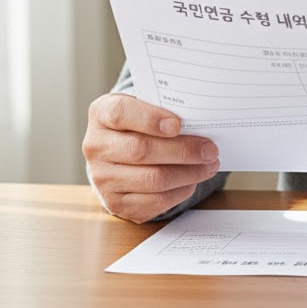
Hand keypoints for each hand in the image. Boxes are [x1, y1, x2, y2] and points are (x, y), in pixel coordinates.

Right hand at [83, 93, 220, 223]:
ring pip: (151, 179)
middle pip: (141, 150)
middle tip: (210, 149)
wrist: (119, 149)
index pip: (121, 113)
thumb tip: (201, 119)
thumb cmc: (140, 121)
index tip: (178, 125)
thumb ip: (165, 107)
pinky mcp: (115, 203)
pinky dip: (180, 191)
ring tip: (209, 165)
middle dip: (183, 151)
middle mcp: (96, 146)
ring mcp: (103, 178)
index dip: (150, 119)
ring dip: (188, 173)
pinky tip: (193, 180)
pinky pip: (153, 202)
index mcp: (102, 114)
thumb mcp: (145, 104)